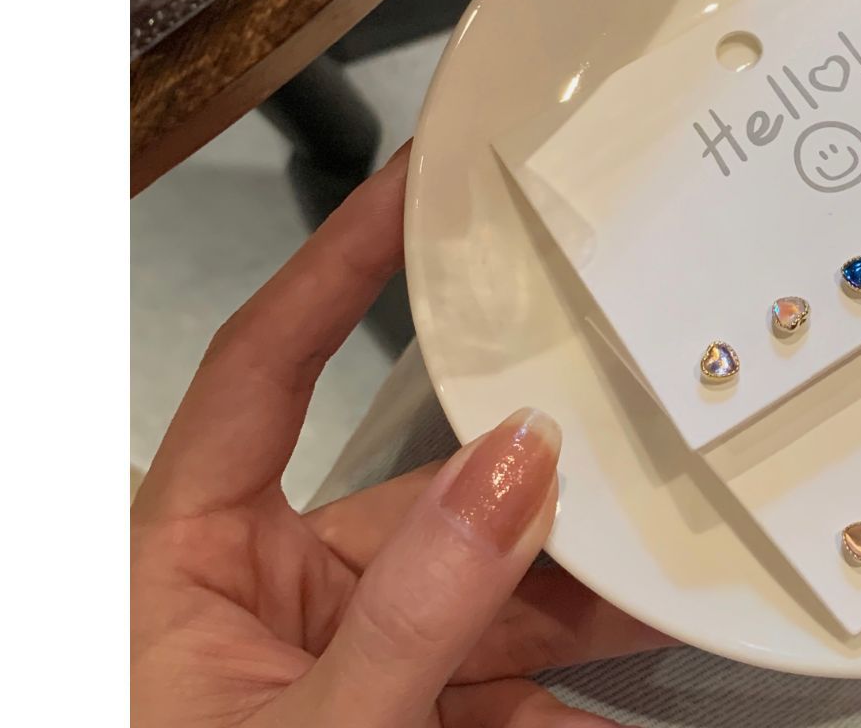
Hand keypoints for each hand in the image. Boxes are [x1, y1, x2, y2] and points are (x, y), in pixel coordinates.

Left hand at [131, 145, 667, 725]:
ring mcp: (342, 661)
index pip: (258, 369)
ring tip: (680, 562)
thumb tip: (519, 467)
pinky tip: (647, 686)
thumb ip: (413, 610)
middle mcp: (262, 594)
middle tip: (638, 425)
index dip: (334, 266)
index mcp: (181, 561)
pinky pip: (504, 685)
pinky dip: (573, 695)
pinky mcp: (403, 720)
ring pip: (485, 595)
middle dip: (537, 485)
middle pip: (423, 498)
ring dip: (581, 595)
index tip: (420, 186)